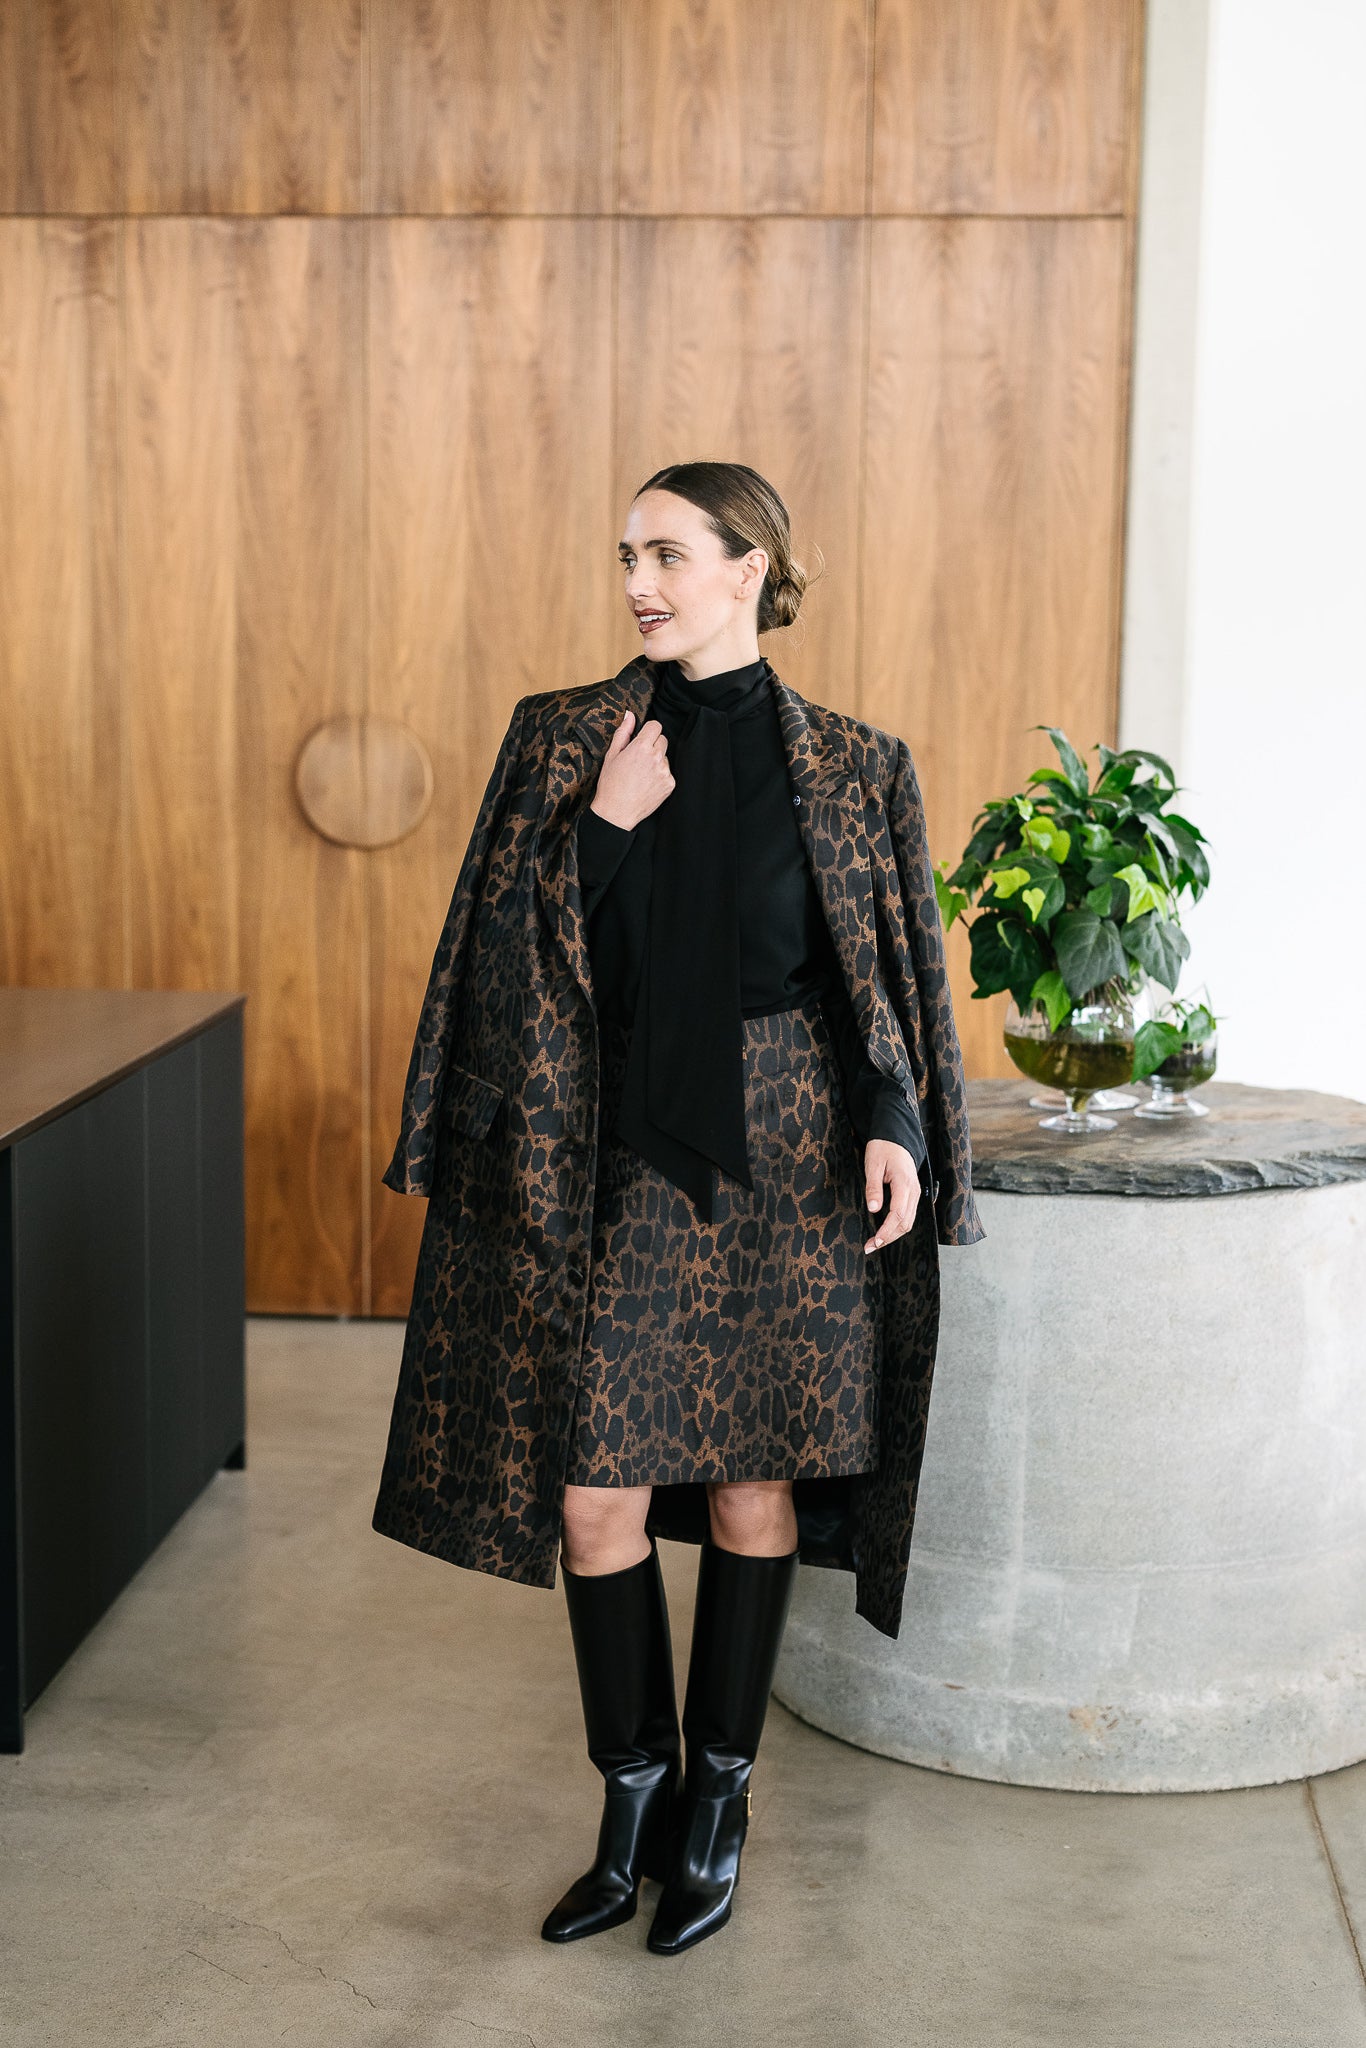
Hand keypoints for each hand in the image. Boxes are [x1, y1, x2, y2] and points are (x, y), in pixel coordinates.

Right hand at [590, 709, 675, 830]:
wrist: (616, 812)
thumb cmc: (611, 784)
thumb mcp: (612, 755)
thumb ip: (623, 732)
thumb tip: (629, 715)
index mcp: (641, 747)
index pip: (655, 726)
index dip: (647, 731)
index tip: (641, 739)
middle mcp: (656, 757)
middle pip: (662, 740)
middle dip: (652, 745)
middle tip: (638, 759)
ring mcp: (665, 772)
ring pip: (665, 757)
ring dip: (656, 761)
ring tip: (641, 774)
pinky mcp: (670, 784)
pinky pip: (667, 773)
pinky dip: (659, 776)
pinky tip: (647, 784)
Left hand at [862, 1139, 919, 1253]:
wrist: (895, 1137)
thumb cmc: (883, 1148)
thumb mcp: (872, 1165)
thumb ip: (873, 1188)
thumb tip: (873, 1209)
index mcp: (904, 1184)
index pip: (898, 1214)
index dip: (886, 1231)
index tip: (875, 1241)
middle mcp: (914, 1191)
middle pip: (905, 1223)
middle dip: (888, 1238)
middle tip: (870, 1247)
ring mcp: (915, 1193)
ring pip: (908, 1221)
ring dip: (892, 1235)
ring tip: (875, 1243)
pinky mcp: (912, 1194)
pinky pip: (907, 1215)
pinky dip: (897, 1227)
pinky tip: (885, 1232)